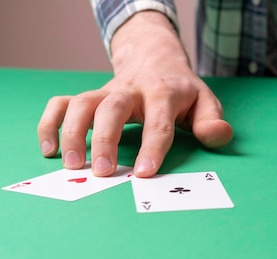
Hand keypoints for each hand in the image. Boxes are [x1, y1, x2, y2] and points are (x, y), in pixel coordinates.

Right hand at [37, 11, 232, 176]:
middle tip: (103, 172)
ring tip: (73, 166)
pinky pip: (62, 103)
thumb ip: (211, 121)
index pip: (159, 121)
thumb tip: (218, 135)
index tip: (144, 173)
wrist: (156, 58)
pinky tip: (49, 149)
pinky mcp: (90, 95)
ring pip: (83, 104)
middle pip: (113, 108)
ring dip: (73, 133)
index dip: (152, 147)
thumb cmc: (182, 90)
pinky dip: (51, 123)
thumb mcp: (205, 102)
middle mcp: (132, 90)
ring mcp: (108, 91)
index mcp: (164, 93)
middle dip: (106, 140)